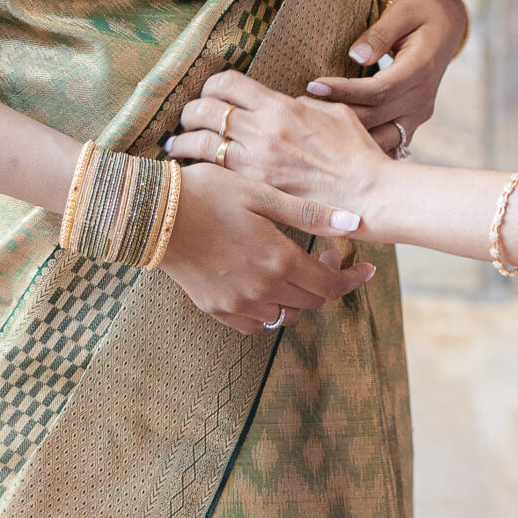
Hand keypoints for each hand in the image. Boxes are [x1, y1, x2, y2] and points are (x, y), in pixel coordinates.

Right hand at [156, 157, 373, 333]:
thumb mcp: (263, 194)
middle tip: (325, 256)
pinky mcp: (215, 309)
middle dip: (326, 282)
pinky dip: (267, 311)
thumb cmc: (209, 193)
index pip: (331, 285)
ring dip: (297, 298)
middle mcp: (262, 290)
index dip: (351, 278)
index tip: (364, 268)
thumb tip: (355, 222)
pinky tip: (264, 286)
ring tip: (293, 269)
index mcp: (279, 261)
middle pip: (311, 302)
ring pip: (284, 316)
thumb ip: (310, 214)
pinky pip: (254, 324)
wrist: (153, 214)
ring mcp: (237, 304)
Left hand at [169, 72, 390, 219]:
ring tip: (177, 145)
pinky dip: (199, 168)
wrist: (367, 194)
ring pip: (198, 143)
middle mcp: (261, 131)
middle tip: (187, 119)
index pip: (227, 82)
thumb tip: (282, 103)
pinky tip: (195, 171)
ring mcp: (255, 163)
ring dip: (183, 142)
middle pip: (203, 109)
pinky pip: (213, 172)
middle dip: (190, 112)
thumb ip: (299, 105)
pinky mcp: (254, 189)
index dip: (212, 85)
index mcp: (280, 106)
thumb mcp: (331, 113)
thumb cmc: (356, 152)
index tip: (209, 93)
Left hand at [306, 0, 466, 156]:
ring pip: (382, 137)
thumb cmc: (422, 12)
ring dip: (349, 137)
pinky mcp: (414, 120)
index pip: (378, 90)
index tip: (314, 84)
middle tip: (301, 109)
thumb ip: (380, 34)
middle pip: (375, 117)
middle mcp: (422, 98)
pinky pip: (389, 141)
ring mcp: (419, 113)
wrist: (448, 25)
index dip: (344, 91)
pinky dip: (366, 146)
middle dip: (337, 116)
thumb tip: (356, 56)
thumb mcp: (403, 12)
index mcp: (420, 69)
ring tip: (314, 127)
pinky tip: (339, 145)